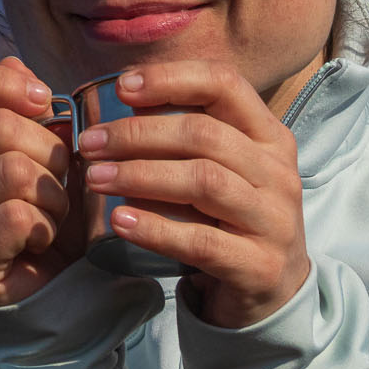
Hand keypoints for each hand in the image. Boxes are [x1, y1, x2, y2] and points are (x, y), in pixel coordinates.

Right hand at [0, 57, 84, 305]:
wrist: (57, 288)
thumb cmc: (51, 211)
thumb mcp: (47, 151)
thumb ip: (29, 108)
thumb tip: (13, 61)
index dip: (0, 83)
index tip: (43, 101)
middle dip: (50, 150)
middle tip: (59, 180)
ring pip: (13, 172)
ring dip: (54, 194)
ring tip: (53, 215)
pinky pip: (15, 217)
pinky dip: (45, 224)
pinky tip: (43, 239)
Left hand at [77, 60, 309, 327]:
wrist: (272, 288)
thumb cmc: (229, 215)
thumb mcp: (220, 166)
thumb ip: (185, 135)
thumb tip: (125, 100)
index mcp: (268, 136)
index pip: (225, 84)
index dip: (171, 79)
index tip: (122, 87)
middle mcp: (277, 172)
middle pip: (203, 135)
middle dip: (138, 134)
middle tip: (91, 144)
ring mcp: (274, 220)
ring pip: (203, 182)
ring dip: (140, 176)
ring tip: (95, 178)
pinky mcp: (260, 266)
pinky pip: (201, 241)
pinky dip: (156, 228)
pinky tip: (120, 220)